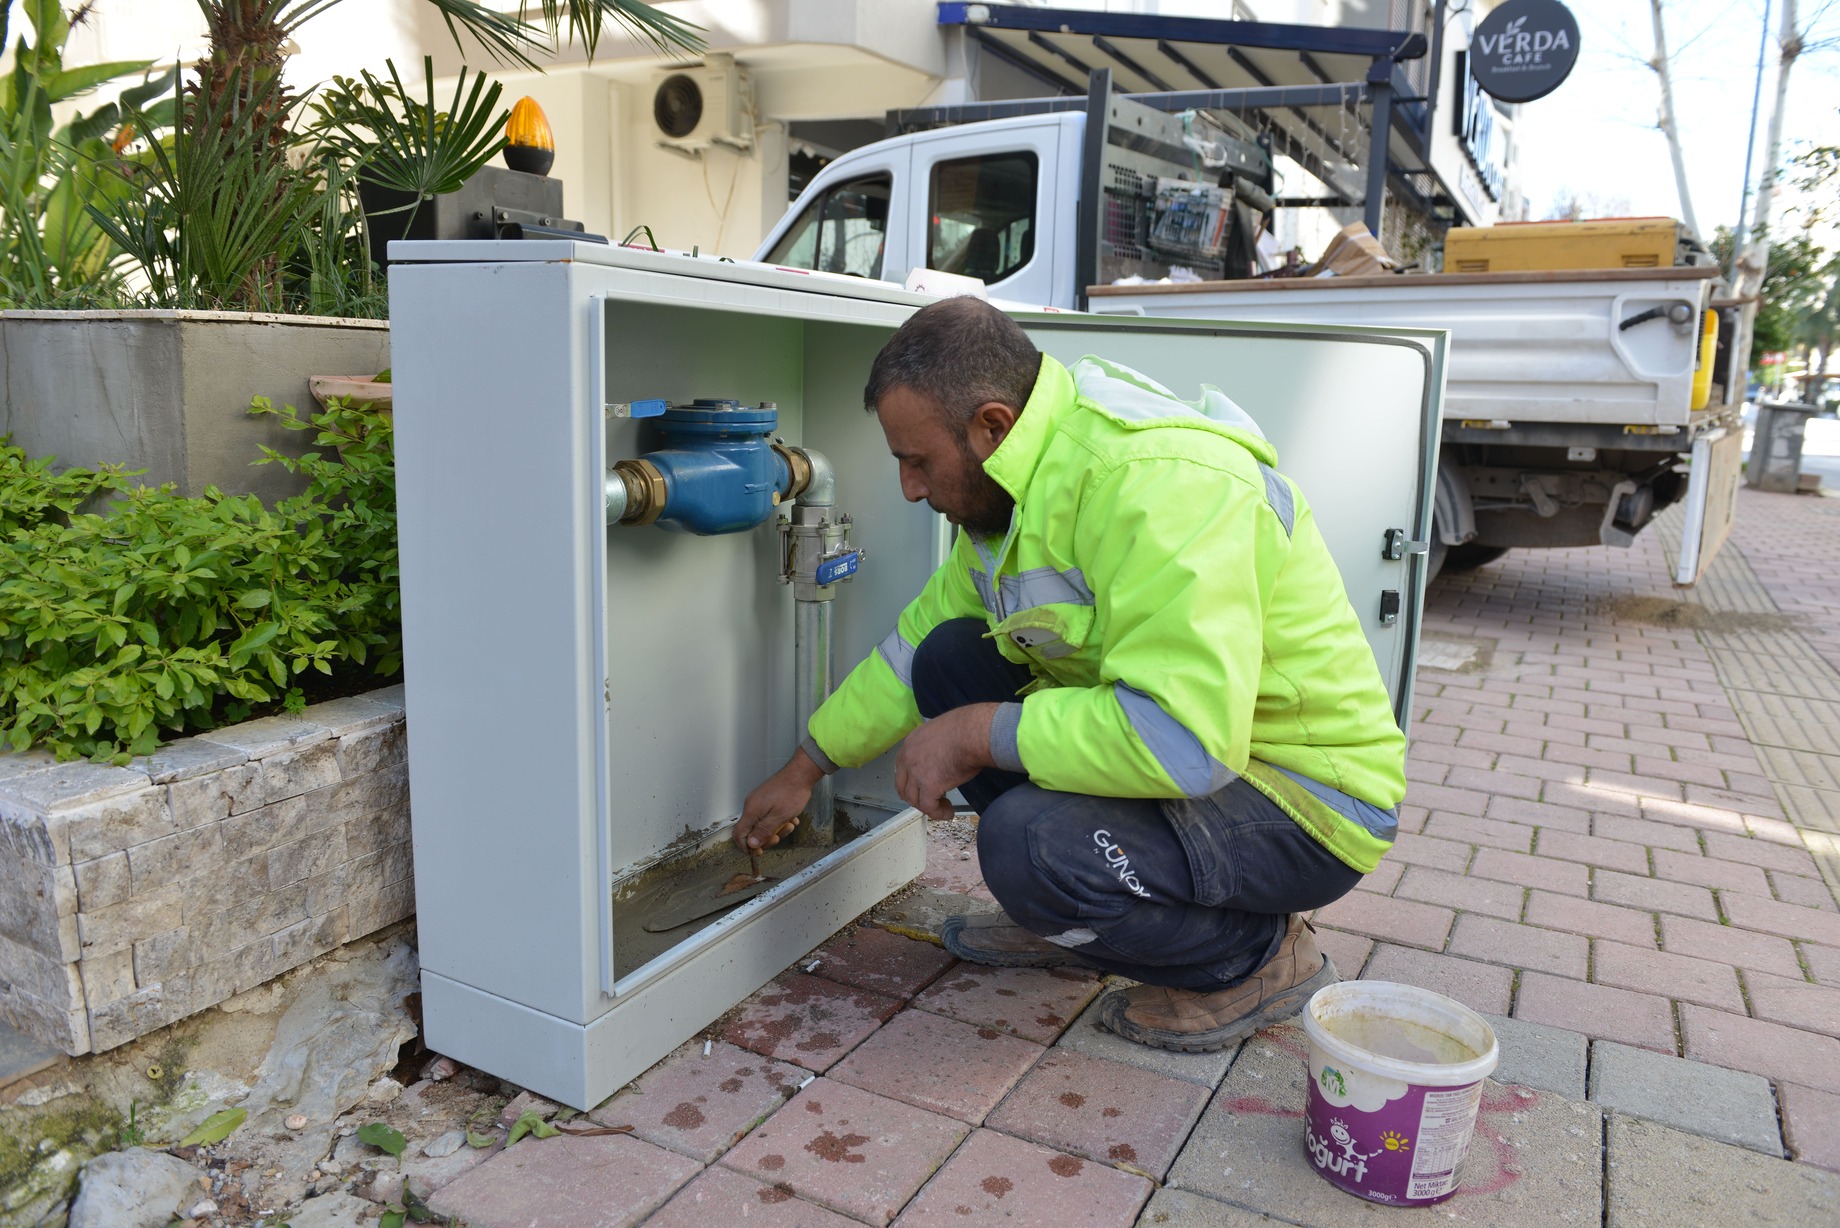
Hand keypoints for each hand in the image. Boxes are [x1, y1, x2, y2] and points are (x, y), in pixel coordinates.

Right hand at [734, 748, 824, 852]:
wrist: (800, 773)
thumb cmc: (792, 793)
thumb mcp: (780, 816)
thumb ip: (764, 831)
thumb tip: (751, 844)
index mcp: (752, 810)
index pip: (739, 834)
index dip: (747, 846)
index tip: (758, 852)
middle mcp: (751, 805)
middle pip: (751, 830)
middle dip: (766, 837)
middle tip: (778, 837)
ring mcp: (758, 801)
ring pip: (762, 823)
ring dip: (776, 828)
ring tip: (790, 825)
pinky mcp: (766, 799)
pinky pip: (768, 815)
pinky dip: (778, 820)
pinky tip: (791, 818)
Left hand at [895, 703, 997, 821]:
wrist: (973, 733)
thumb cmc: (965, 729)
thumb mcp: (941, 733)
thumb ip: (934, 746)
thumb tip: (941, 756)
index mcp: (910, 743)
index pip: (902, 769)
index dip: (911, 781)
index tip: (923, 787)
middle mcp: (908, 759)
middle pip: (903, 787)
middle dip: (915, 797)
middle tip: (931, 800)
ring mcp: (916, 773)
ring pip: (914, 800)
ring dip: (928, 806)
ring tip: (944, 807)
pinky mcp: (929, 786)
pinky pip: (929, 808)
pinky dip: (939, 813)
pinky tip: (949, 813)